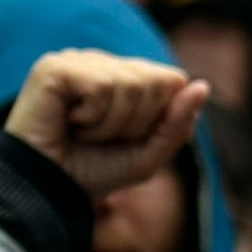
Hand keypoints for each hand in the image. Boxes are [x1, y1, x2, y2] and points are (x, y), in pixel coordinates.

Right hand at [4, 50, 204, 199]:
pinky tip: (68, 122)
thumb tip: (201, 85)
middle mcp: (102, 64)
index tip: (128, 137)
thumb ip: (178, 122)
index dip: (159, 118)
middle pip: (156, 82)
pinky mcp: (55, 67)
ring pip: (131, 84)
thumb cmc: (95, 172)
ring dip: (112, 124)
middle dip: (136, 123)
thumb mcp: (150, 154)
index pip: (172, 80)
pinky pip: (103, 86)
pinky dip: (93, 117)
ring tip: (83, 131)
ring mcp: (78, 61)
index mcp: (125, 78)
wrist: (49, 190)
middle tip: (101, 137)